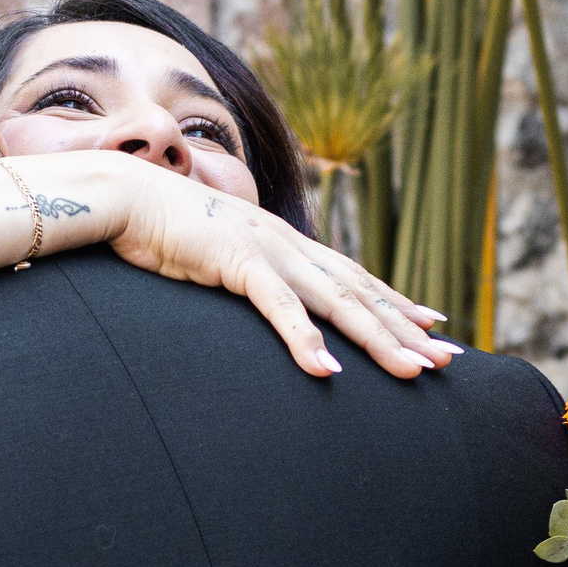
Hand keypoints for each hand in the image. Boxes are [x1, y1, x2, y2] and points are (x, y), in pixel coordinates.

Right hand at [90, 153, 458, 377]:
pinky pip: (278, 306)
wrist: (120, 195)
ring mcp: (266, 249)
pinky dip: (305, 338)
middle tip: (447, 360)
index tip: (433, 325)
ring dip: (377, 339)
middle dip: (405, 328)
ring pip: (336, 301)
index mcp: (284, 242)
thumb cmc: (160, 229)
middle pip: (359, 292)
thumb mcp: (216, 254)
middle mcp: (287, 243)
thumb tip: (256, 294)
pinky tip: (327, 369)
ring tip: (414, 371)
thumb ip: (244, 273)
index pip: (354, 276)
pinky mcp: (235, 260)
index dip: (395, 301)